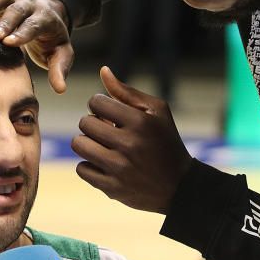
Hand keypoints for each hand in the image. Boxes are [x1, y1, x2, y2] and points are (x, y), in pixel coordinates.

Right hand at [0, 0, 73, 93]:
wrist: (48, 16)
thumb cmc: (52, 40)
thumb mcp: (61, 55)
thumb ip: (59, 70)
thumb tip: (60, 89)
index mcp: (46, 20)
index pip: (34, 26)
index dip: (22, 33)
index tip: (9, 43)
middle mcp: (31, 7)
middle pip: (18, 11)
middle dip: (6, 22)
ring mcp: (15, 1)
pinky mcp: (2, 0)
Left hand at [71, 67, 192, 212]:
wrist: (180, 186)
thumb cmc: (166, 141)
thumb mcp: (156, 112)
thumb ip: (127, 91)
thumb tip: (103, 70)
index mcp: (140, 122)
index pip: (97, 102)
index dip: (100, 105)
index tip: (110, 114)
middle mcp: (129, 144)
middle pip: (85, 123)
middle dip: (93, 123)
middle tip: (107, 130)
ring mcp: (119, 168)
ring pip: (79, 145)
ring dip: (87, 143)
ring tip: (102, 145)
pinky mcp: (112, 188)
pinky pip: (82, 169)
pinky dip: (89, 165)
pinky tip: (105, 164)